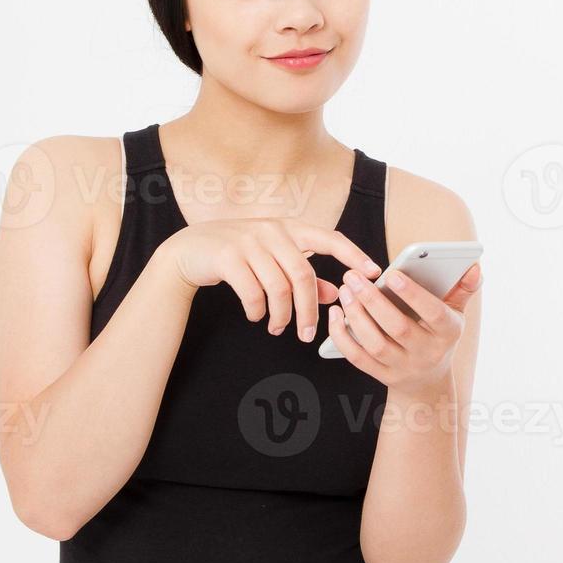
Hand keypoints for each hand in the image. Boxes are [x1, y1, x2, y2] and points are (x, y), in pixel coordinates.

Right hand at [158, 218, 381, 341]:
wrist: (189, 250)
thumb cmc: (238, 254)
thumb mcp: (272, 258)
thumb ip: (303, 274)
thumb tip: (333, 294)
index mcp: (289, 227)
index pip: (330, 238)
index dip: (353, 254)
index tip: (374, 272)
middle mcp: (272, 230)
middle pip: (303, 275)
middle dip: (308, 310)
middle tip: (308, 334)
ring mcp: (249, 241)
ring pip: (278, 287)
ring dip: (281, 315)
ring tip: (277, 328)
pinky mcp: (228, 257)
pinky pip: (253, 293)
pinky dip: (258, 311)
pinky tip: (257, 316)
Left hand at [326, 262, 482, 393]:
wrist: (428, 382)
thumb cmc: (439, 335)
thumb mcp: (455, 314)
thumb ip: (463, 289)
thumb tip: (474, 267)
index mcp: (447, 333)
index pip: (433, 313)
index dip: (414, 294)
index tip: (393, 274)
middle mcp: (426, 353)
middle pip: (398, 328)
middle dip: (373, 301)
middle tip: (354, 276)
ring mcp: (403, 367)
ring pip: (375, 343)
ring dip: (356, 316)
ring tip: (345, 291)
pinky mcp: (382, 375)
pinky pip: (357, 357)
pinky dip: (343, 336)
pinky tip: (336, 314)